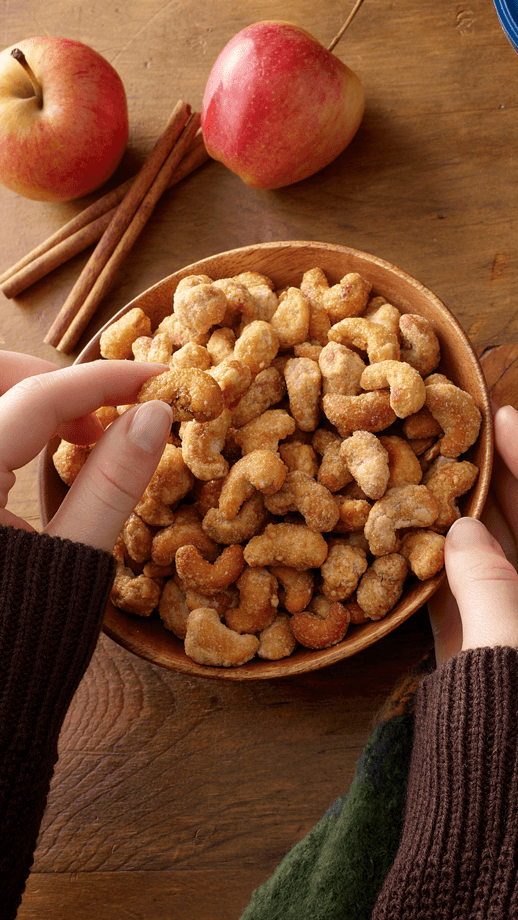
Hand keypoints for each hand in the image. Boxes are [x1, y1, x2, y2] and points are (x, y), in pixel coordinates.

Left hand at [0, 351, 173, 552]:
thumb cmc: (16, 628)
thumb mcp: (70, 556)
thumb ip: (109, 487)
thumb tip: (155, 417)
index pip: (39, 396)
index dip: (104, 380)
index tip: (156, 380)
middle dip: (48, 372)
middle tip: (105, 401)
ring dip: (32, 393)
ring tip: (85, 432)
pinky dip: (16, 420)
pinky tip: (51, 446)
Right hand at [428, 405, 517, 662]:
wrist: (509, 778)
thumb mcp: (509, 639)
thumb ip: (490, 585)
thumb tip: (461, 531)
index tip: (503, 417)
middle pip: (512, 517)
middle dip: (487, 476)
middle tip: (458, 431)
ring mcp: (501, 613)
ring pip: (480, 549)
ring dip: (453, 513)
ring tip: (423, 468)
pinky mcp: (472, 638)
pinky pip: (448, 589)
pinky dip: (429, 561)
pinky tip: (404, 530)